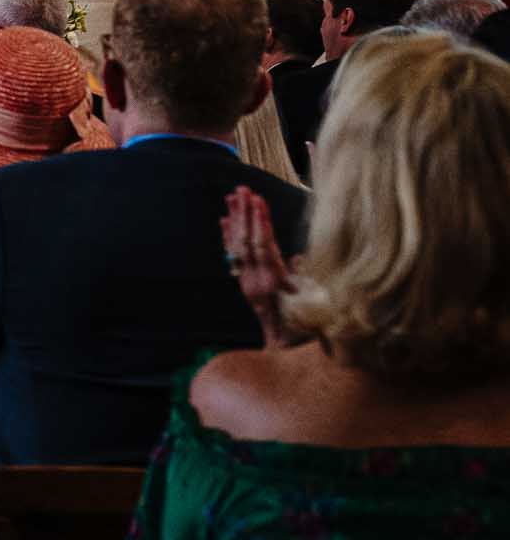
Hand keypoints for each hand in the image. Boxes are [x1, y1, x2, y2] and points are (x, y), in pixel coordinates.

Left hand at [221, 185, 295, 344]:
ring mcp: (247, 282)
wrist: (286, 351)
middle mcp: (256, 281)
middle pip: (247, 242)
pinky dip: (230, 237)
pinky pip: (235, 256)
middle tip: (242, 189)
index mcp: (274, 284)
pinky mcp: (244, 285)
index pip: (264, 247)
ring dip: (236, 220)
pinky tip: (225, 220)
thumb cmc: (309, 329)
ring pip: (238, 247)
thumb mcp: (315, 307)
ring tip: (232, 197)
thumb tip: (298, 258)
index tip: (257, 200)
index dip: (260, 223)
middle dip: (245, 214)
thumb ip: (306, 281)